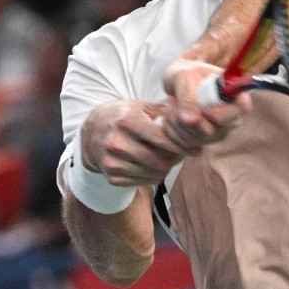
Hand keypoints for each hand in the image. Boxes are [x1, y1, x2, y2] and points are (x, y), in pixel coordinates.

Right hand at [80, 100, 194, 186]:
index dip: (182, 146)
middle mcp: (117, 142)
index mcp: (126, 120)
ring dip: (166, 168)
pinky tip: (153, 166)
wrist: (92, 132)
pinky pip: (143, 181)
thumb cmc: (123, 116)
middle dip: (176, 159)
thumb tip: (190, 122)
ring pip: (153, 173)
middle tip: (183, 155)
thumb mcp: (140, 107)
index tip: (195, 149)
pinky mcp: (112, 175)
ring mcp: (112, 161)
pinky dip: (153, 176)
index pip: (161, 138)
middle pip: (159, 160)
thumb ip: (164, 113)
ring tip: (169, 159)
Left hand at [161, 58, 251, 150]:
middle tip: (173, 99)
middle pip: (211, 131)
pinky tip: (170, 116)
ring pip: (194, 139)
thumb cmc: (186, 75)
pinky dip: (170, 130)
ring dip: (174, 122)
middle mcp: (230, 118)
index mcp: (233, 95)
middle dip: (185, 117)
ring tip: (171, 104)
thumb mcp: (185, 77)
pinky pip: (183, 145)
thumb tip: (191, 120)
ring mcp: (217, 132)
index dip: (223, 113)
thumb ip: (189, 95)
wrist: (177, 84)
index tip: (205, 110)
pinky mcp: (202, 142)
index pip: (242, 107)